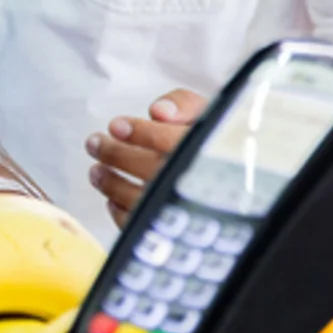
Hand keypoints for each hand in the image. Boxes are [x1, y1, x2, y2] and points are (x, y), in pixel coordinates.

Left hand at [85, 89, 207, 224]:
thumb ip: (183, 104)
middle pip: (152, 169)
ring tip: (97, 170)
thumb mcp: (205, 113)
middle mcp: (198, 181)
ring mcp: (186, 208)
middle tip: (95, 143)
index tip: (117, 125)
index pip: (171, 141)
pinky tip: (112, 198)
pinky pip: (144, 226)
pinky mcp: (175, 228)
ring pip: (144, 200)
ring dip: (111, 184)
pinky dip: (121, 213)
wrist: (237, 176)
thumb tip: (159, 112)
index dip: (140, 132)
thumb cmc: (213, 143)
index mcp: (209, 151)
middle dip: (116, 155)